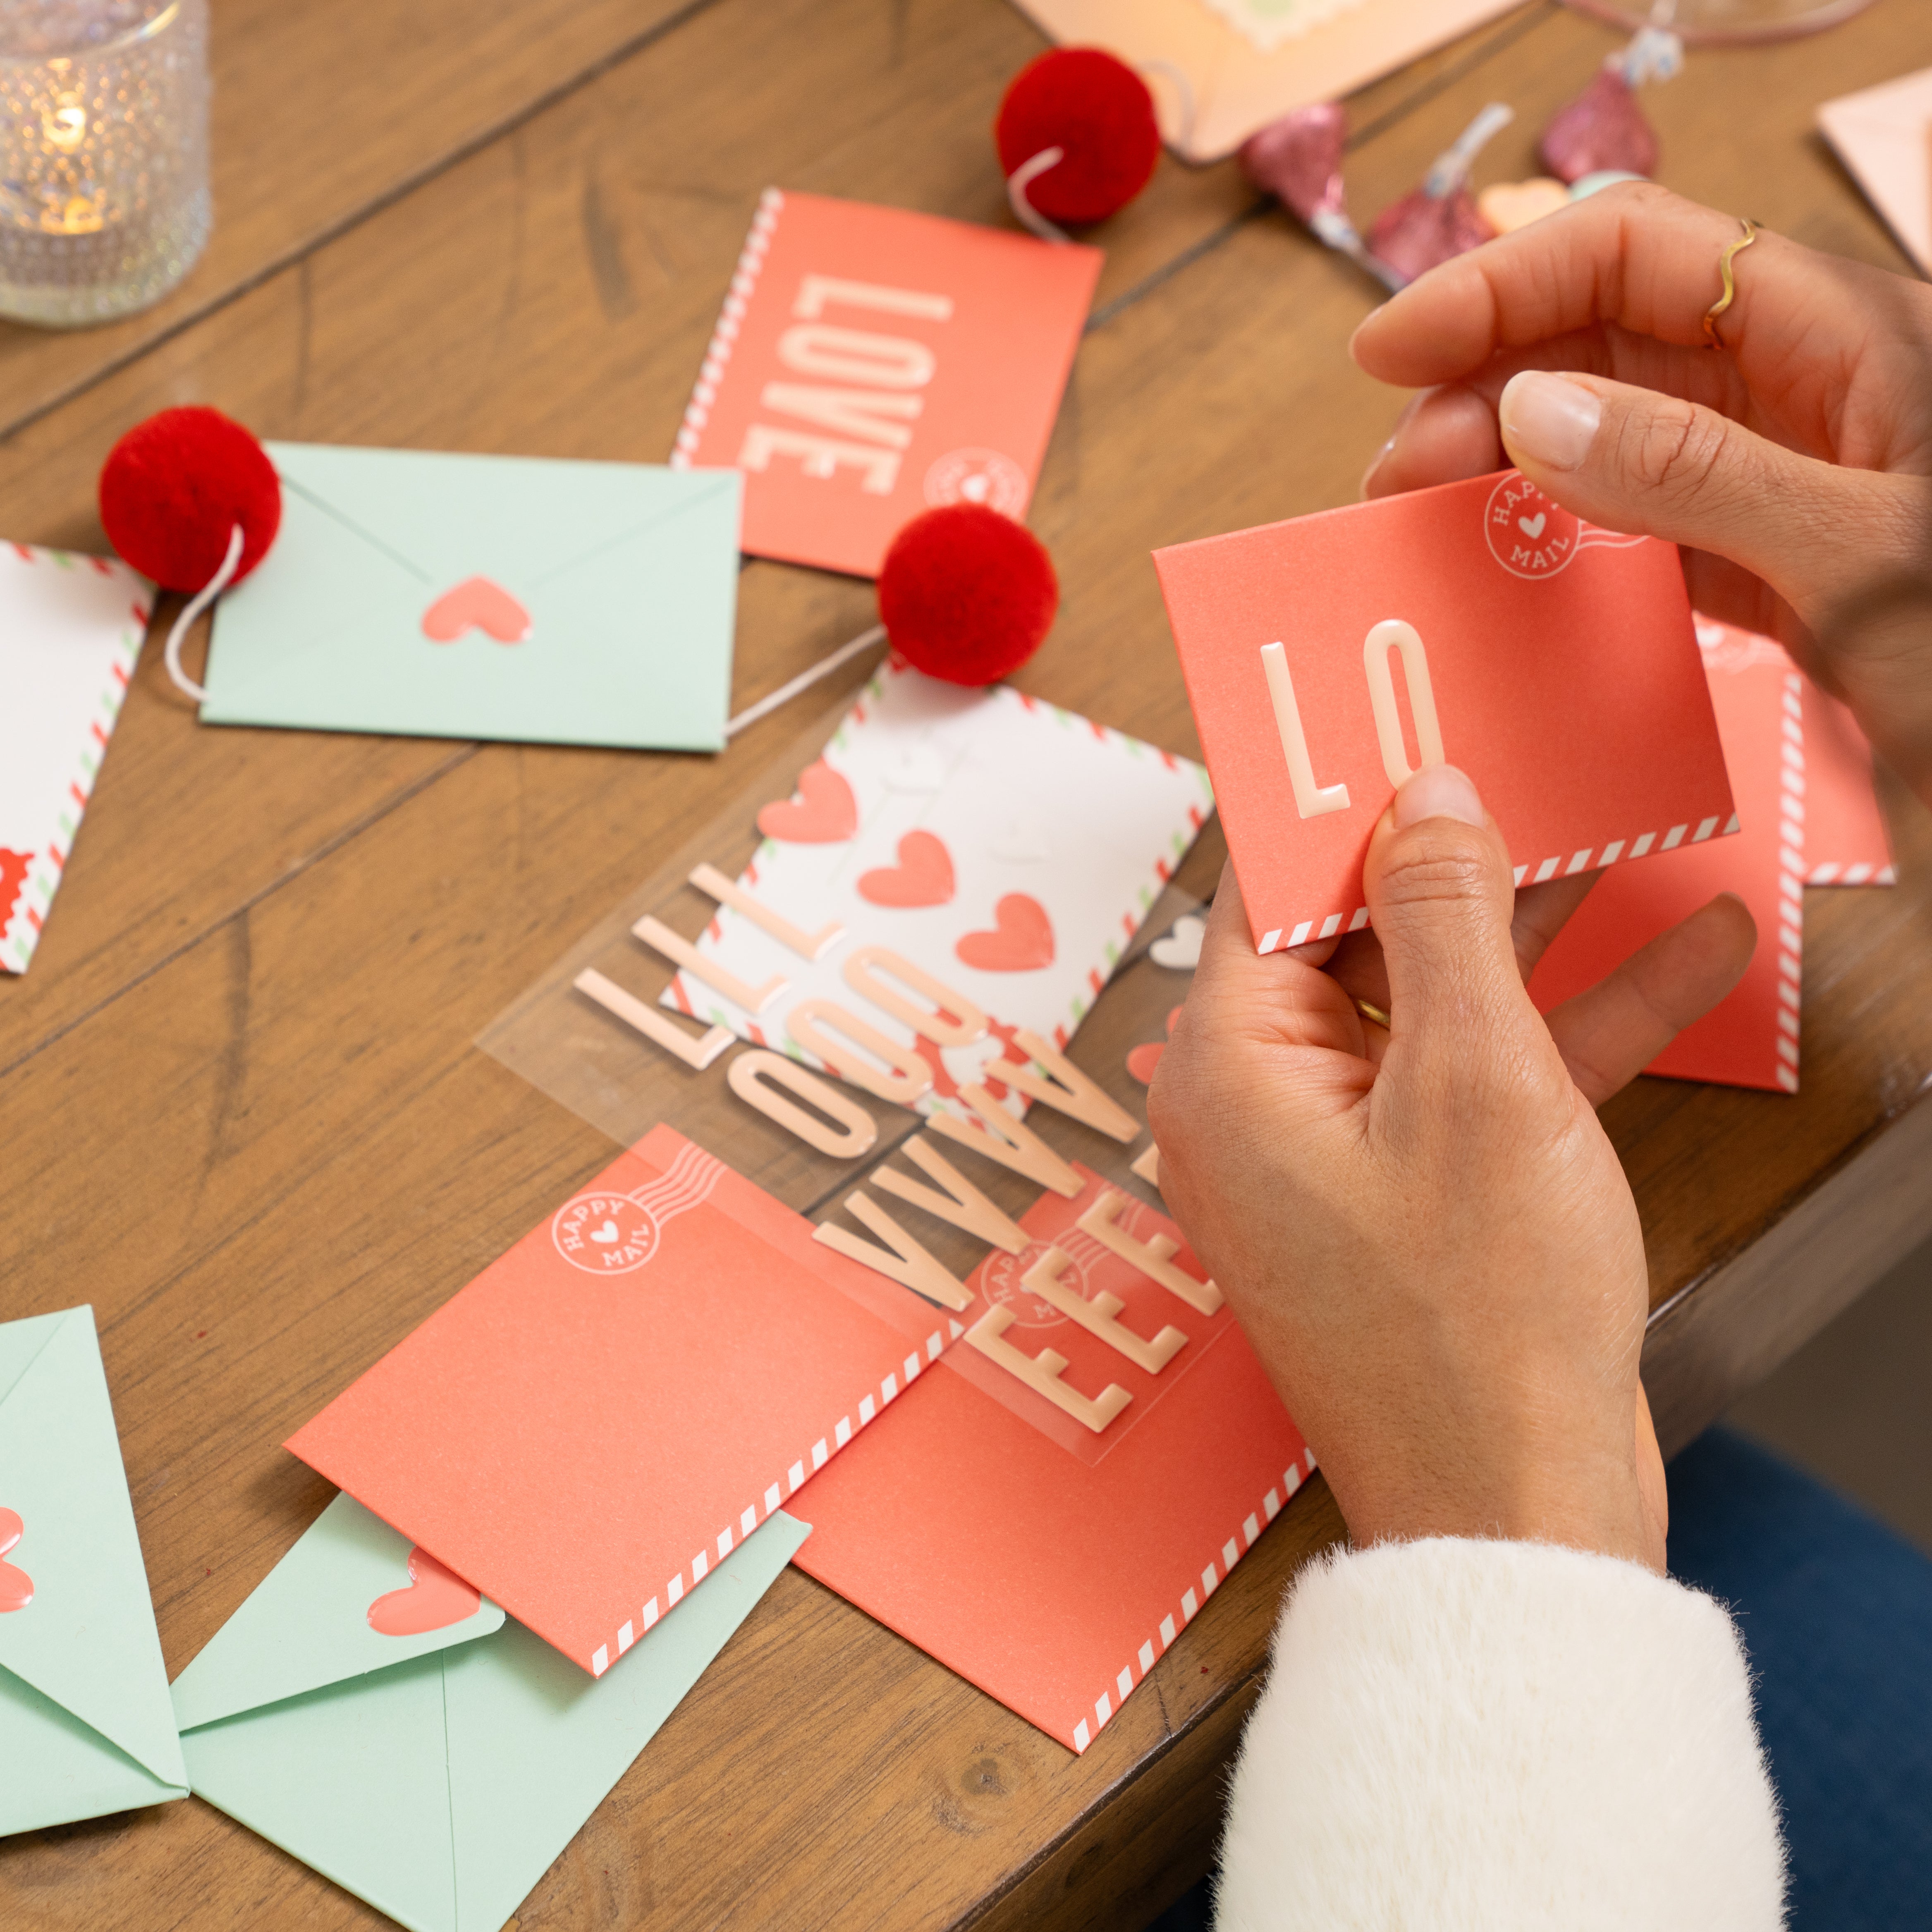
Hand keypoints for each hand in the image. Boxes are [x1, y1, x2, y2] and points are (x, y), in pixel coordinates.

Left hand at [1148, 765, 1753, 1570]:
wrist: (1519, 1513)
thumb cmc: (1477, 1327)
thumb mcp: (1478, 1081)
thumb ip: (1444, 921)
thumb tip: (1421, 801)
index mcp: (1230, 1069)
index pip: (1269, 889)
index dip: (1343, 804)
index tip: (1406, 728)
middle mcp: (1261, 1107)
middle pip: (1356, 939)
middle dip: (1459, 863)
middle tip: (1528, 770)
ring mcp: (1337, 1153)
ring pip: (1433, 1004)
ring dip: (1537, 934)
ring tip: (1625, 838)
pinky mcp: (1412, 1193)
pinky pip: (1475, 1081)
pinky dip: (1566, 1029)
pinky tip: (1681, 959)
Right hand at [1351, 183, 1931, 805]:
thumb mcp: (1863, 556)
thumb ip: (1694, 477)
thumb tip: (1533, 415)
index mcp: (1844, 336)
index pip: (1637, 252)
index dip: (1500, 285)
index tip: (1391, 353)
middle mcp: (1802, 387)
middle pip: (1606, 336)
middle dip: (1484, 387)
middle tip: (1400, 478)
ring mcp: (1782, 471)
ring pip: (1609, 428)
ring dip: (1507, 467)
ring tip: (1433, 524)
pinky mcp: (1770, 553)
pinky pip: (1641, 521)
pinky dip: (1565, 541)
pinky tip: (1517, 574)